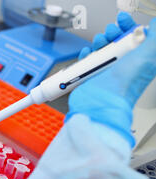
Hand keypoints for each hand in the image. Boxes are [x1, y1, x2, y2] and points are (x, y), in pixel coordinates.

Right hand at [66, 12, 155, 146]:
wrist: (103, 99)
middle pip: (118, 41)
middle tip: (110, 32)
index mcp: (140, 59)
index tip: (122, 21)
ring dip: (99, 42)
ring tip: (98, 43)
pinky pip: (88, 61)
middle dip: (112, 33)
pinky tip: (87, 53)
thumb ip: (154, 38)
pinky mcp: (93, 76)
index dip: (129, 26)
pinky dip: (86, 55)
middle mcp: (124, 65)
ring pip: (102, 50)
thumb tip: (154, 25)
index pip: (136, 37)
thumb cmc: (126, 83)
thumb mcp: (148, 54)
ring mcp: (108, 71)